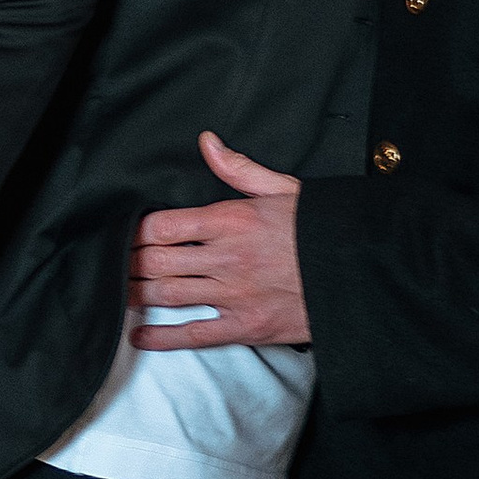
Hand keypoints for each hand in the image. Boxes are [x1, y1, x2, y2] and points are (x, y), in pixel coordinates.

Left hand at [128, 132, 309, 347]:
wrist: (363, 273)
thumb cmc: (323, 230)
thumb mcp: (285, 189)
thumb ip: (239, 168)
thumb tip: (207, 142)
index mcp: (233, 220)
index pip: (163, 225)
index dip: (136, 231)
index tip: (127, 233)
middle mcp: (227, 258)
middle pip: (156, 261)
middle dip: (129, 262)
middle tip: (115, 263)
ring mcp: (234, 296)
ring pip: (167, 295)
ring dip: (136, 294)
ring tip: (119, 290)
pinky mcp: (246, 328)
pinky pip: (193, 335)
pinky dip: (161, 337)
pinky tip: (139, 335)